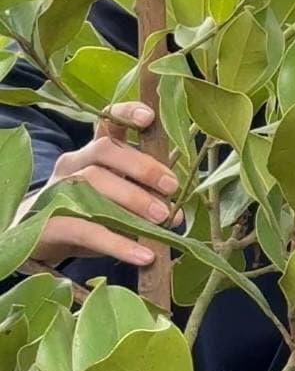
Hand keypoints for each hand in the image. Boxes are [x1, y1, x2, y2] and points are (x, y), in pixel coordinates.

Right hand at [19, 101, 177, 266]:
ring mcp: (58, 192)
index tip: (148, 118)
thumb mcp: (120, 203)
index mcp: (93, 155)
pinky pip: (87, 230)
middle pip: (104, 152)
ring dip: (133, 201)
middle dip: (141, 166)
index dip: (125, 114)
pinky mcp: (52, 223)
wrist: (41, 240)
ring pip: (93, 184)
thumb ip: (149, 200)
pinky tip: (144, 255)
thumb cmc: (89, 214)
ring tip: (162, 219)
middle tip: (171, 187)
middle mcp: (74, 166)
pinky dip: (118, 243)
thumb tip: (178, 214)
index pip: (106, 123)